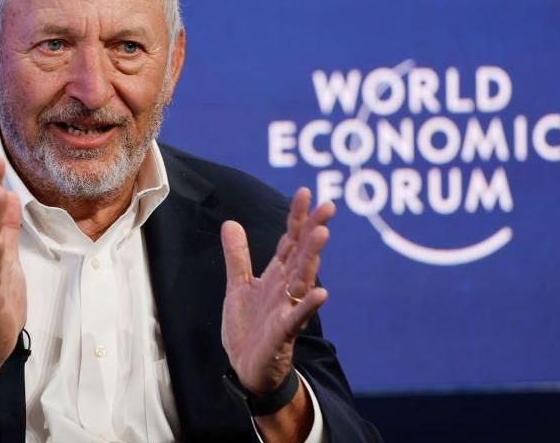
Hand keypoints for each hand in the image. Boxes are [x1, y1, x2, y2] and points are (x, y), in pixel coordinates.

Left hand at [220, 187, 334, 394]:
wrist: (247, 368)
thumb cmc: (248, 327)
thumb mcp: (237, 285)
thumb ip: (237, 256)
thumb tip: (231, 222)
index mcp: (276, 275)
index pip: (290, 240)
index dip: (296, 217)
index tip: (305, 192)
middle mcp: (286, 288)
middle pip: (302, 254)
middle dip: (313, 230)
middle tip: (328, 206)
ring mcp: (287, 309)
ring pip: (302, 278)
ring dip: (312, 257)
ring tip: (322, 234)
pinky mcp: (284, 332)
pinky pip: (298, 316)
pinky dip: (309, 305)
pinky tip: (321, 292)